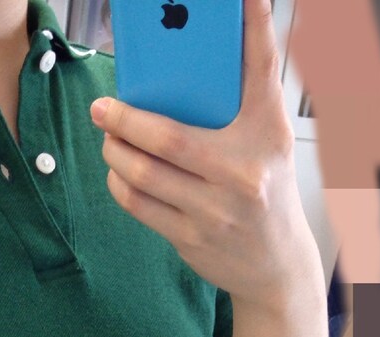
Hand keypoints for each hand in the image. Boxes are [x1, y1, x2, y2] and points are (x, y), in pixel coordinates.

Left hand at [89, 0, 317, 309]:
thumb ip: (244, 101)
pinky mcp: (192, 238)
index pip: (263, 71)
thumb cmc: (267, 192)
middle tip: (102, 108)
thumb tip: (199, 62)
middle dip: (125, 120)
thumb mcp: (268, 142)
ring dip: (116, 153)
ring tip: (108, 139)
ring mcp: (215, 210)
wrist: (277, 265)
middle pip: (168, 138)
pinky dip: (120, 184)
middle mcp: (243, 173)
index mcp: (267, 135)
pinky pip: (140, 206)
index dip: (255, 27)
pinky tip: (118, 171)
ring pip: (144, 175)